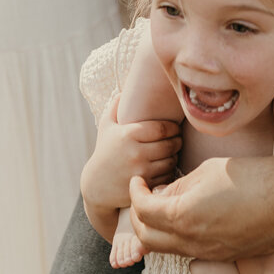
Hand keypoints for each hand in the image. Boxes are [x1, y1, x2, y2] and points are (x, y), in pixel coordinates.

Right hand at [80, 95, 181, 214]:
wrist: (96, 185)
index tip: (175, 128)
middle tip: (178, 140)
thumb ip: (115, 106)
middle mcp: (135, 152)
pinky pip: (166, 176)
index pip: (162, 128)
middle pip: (169, 144)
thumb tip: (124, 88)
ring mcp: (140, 171)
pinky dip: (169, 171)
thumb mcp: (106, 126)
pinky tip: (166, 166)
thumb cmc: (104, 151)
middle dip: (177, 141)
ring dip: (175, 156)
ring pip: (170, 161)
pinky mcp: (144, 185)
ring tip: (173, 152)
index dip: (173, 128)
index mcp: (128, 134)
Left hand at [128, 152, 273, 259]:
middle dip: (137, 215)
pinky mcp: (224, 257)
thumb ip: (179, 186)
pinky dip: (177, 237)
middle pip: (147, 238)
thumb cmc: (251, 175)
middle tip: (144, 193)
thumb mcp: (208, 171)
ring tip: (164, 203)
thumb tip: (160, 194)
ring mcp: (209, 254)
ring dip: (156, 229)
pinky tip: (188, 215)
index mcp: (184, 217)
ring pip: (167, 249)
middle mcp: (193, 243)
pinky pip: (189, 252)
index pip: (142, 211)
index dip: (135, 192)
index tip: (139, 179)